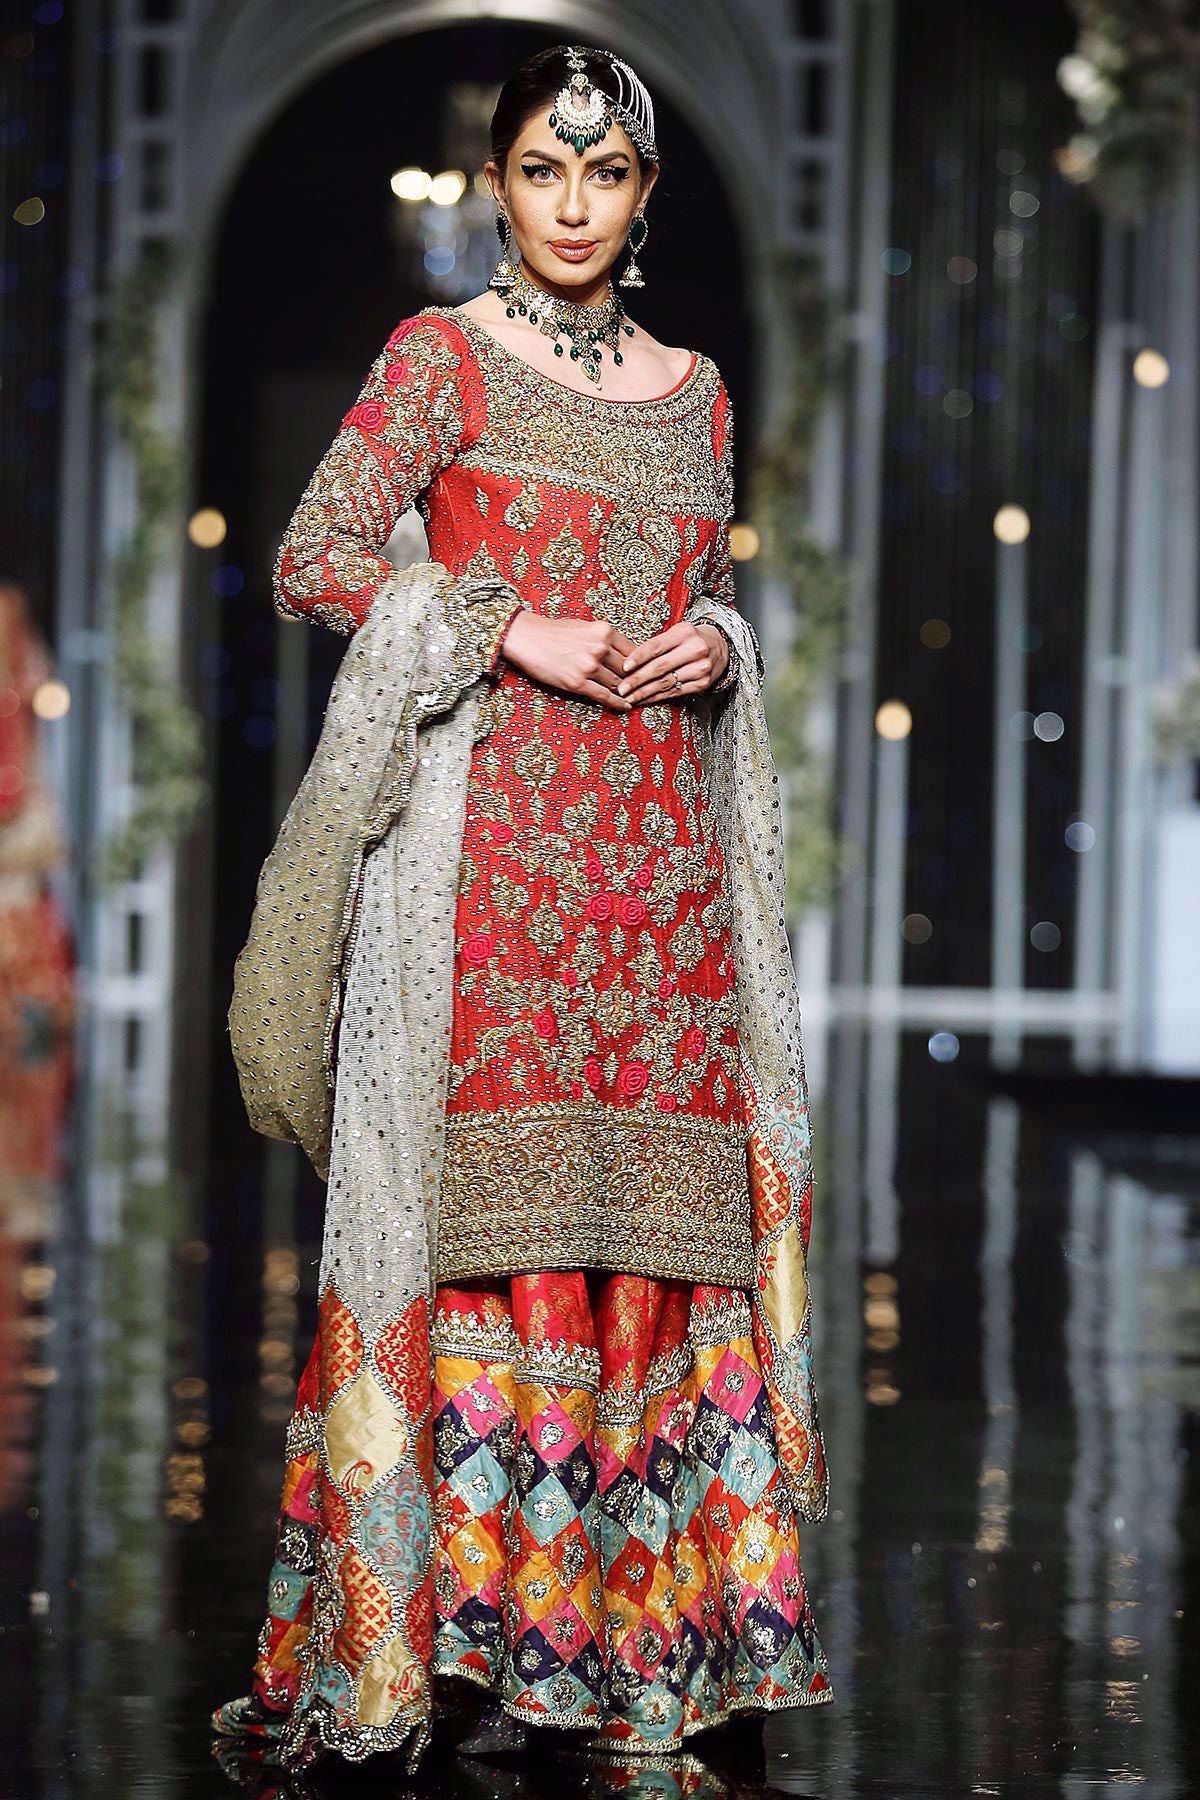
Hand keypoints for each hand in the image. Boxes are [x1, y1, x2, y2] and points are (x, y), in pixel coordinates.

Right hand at [499, 610, 638, 710]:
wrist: (526, 637)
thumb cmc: (553, 631)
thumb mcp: (585, 626)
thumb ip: (604, 638)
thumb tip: (621, 652)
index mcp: (604, 631)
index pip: (633, 651)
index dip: (642, 664)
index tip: (647, 672)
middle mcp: (599, 648)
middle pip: (628, 669)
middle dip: (637, 680)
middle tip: (646, 689)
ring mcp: (589, 666)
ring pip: (618, 684)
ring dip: (628, 693)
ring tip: (637, 700)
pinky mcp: (577, 683)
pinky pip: (604, 696)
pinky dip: (617, 703)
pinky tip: (625, 706)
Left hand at [615, 621, 728, 703]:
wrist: (720, 648)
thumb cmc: (691, 639)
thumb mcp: (677, 633)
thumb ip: (657, 644)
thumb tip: (628, 661)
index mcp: (684, 633)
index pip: (656, 646)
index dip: (638, 657)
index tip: (624, 667)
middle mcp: (695, 650)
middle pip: (660, 667)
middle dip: (637, 680)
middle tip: (621, 688)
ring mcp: (700, 668)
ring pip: (666, 683)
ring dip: (644, 692)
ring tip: (629, 697)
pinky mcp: (702, 684)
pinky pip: (674, 692)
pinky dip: (657, 697)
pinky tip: (645, 699)